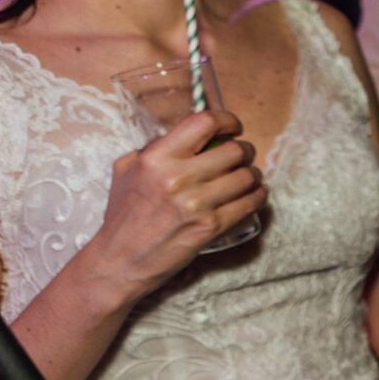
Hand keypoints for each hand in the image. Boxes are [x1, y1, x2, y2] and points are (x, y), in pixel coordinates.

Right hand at [81, 109, 265, 305]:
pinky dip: (258, 196)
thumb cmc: (123, 214)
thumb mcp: (127, 170)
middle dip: (244, 151)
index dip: (227, 120)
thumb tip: (187, 136)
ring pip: (247, 176)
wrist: (120, 259)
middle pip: (234, 150)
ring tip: (249, 176)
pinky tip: (255, 194)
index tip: (233, 127)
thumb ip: (154, 149)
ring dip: (253, 174)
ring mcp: (197, 203)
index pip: (204, 122)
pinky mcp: (211, 227)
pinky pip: (250, 203)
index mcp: (156, 158)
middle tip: (243, 156)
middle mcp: (178, 177)